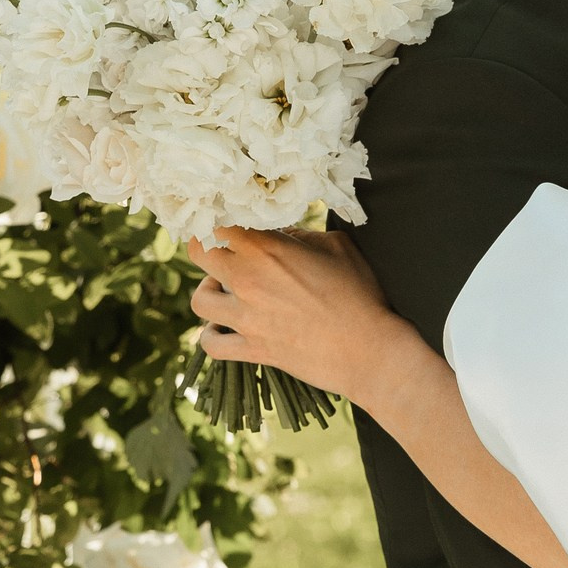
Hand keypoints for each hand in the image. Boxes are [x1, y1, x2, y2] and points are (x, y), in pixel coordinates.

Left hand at [187, 226, 412, 410]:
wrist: (369, 349)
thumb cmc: (359, 294)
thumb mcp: (337, 246)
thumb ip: (301, 235)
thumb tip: (279, 235)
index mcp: (267, 248)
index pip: (220, 221)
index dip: (219, 218)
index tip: (228, 222)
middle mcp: (248, 279)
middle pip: (198, 253)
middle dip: (207, 247)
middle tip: (223, 252)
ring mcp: (246, 318)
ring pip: (199, 300)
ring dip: (209, 292)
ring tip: (225, 292)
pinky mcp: (252, 349)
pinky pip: (211, 344)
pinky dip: (212, 335)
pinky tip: (225, 328)